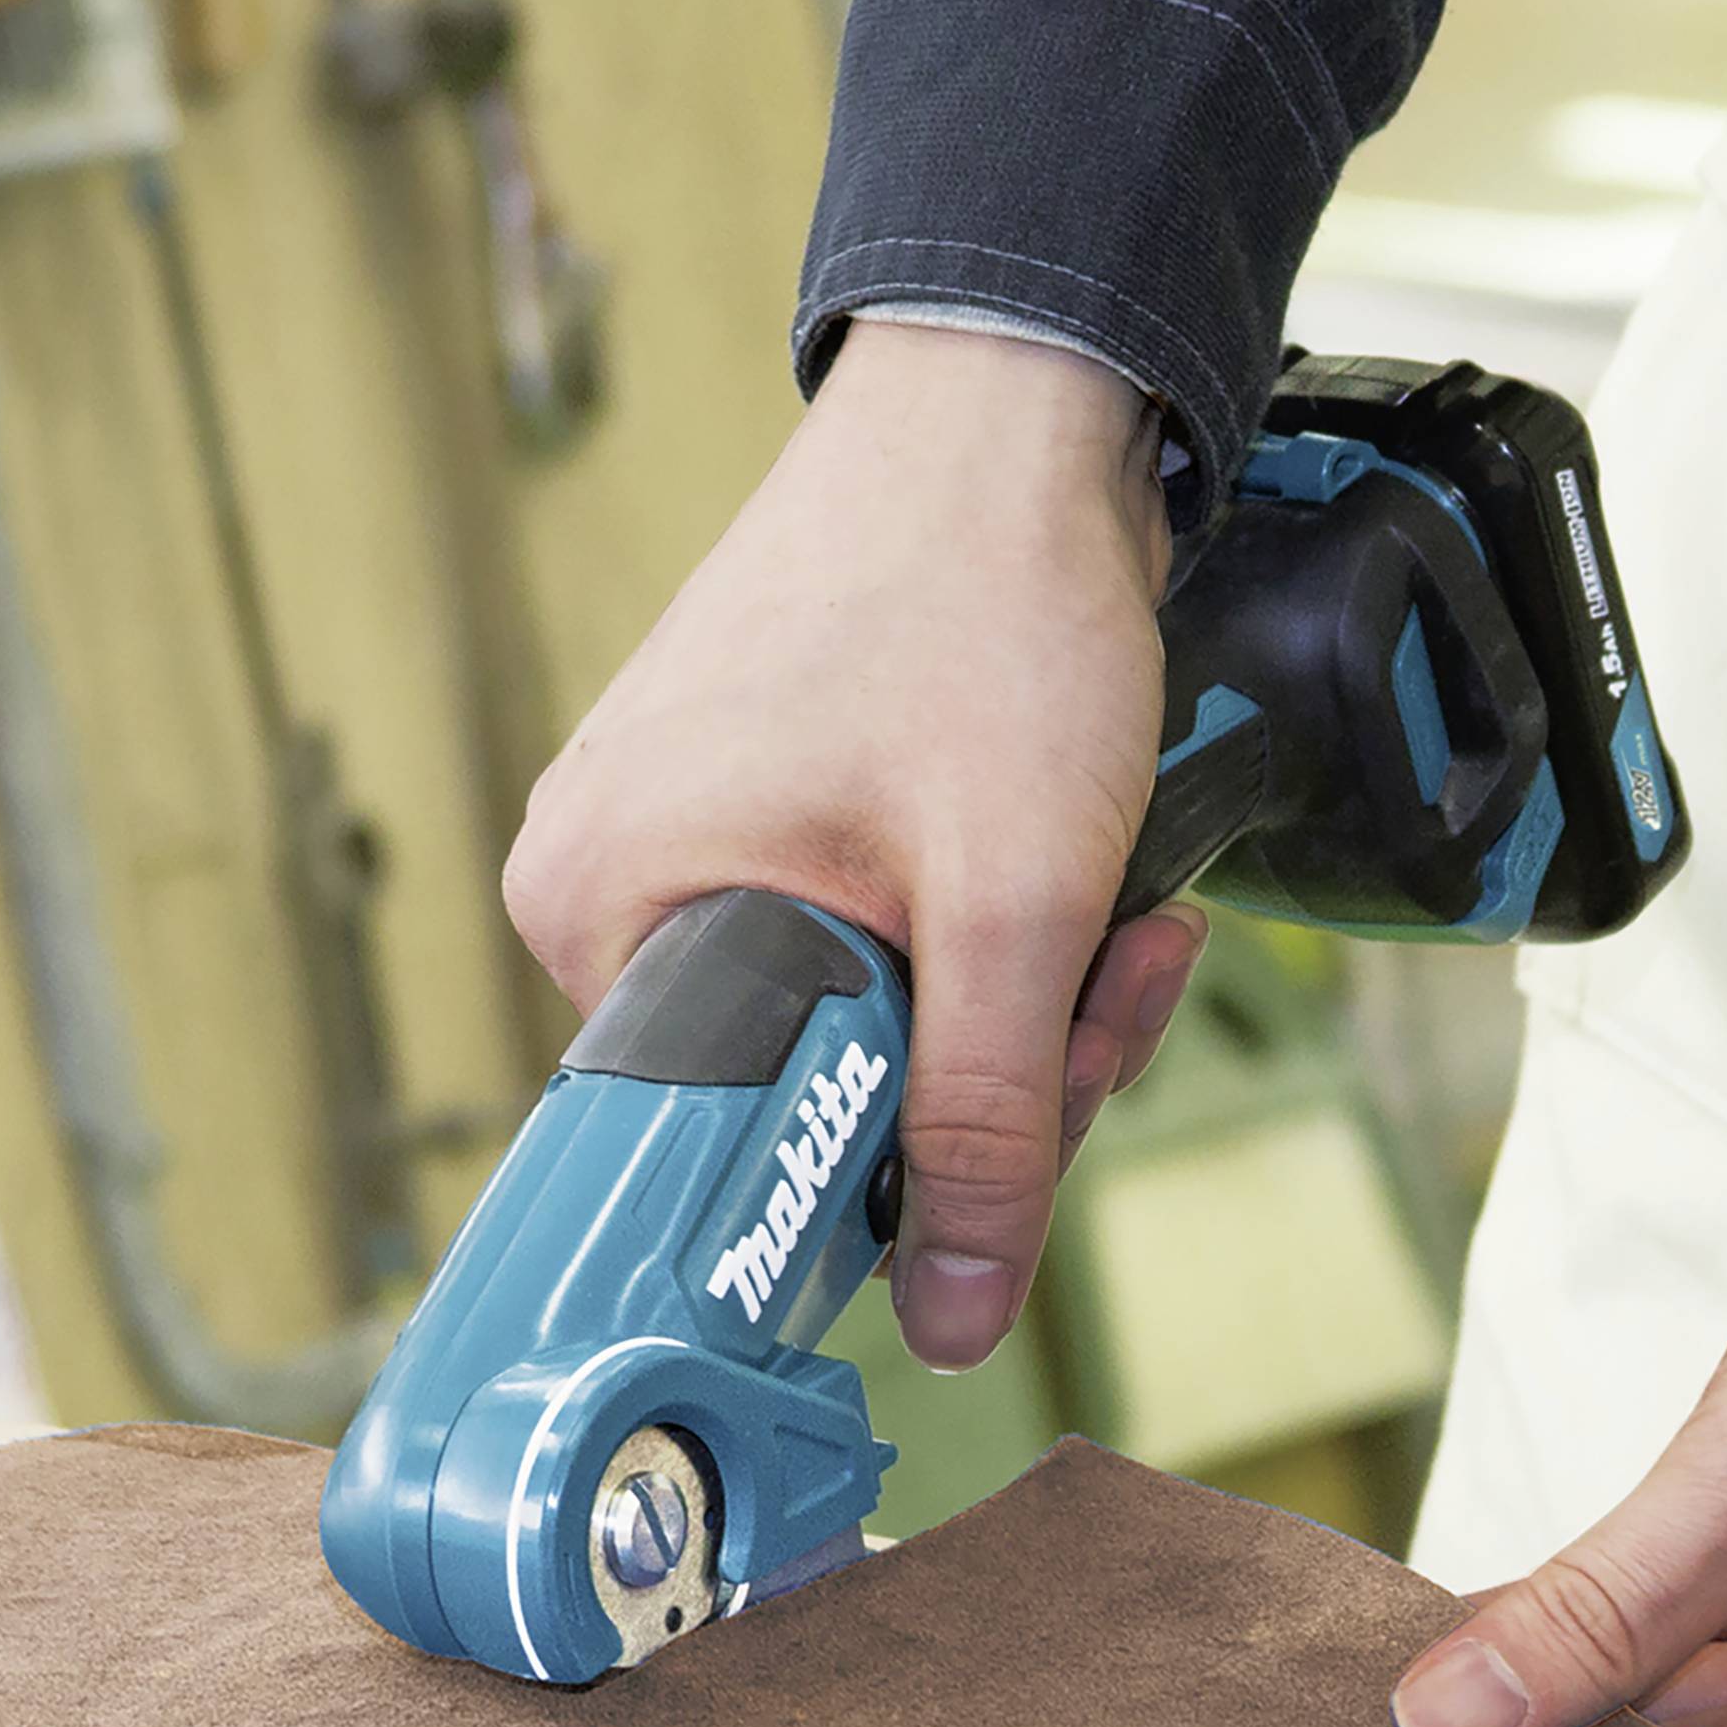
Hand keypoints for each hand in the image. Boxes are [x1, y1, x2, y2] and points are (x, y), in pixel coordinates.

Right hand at [505, 318, 1206, 1370]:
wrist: (1016, 404)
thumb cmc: (983, 609)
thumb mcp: (1009, 902)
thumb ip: (987, 1124)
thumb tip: (955, 1322)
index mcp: (604, 916)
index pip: (735, 1157)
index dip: (901, 1179)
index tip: (1027, 1123)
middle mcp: (614, 882)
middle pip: (815, 1098)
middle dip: (1000, 1074)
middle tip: (1114, 984)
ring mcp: (686, 834)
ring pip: (867, 1024)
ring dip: (1020, 1003)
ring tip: (1122, 911)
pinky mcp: (762, 801)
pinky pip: (873, 940)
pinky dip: (989, 934)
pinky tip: (1078, 878)